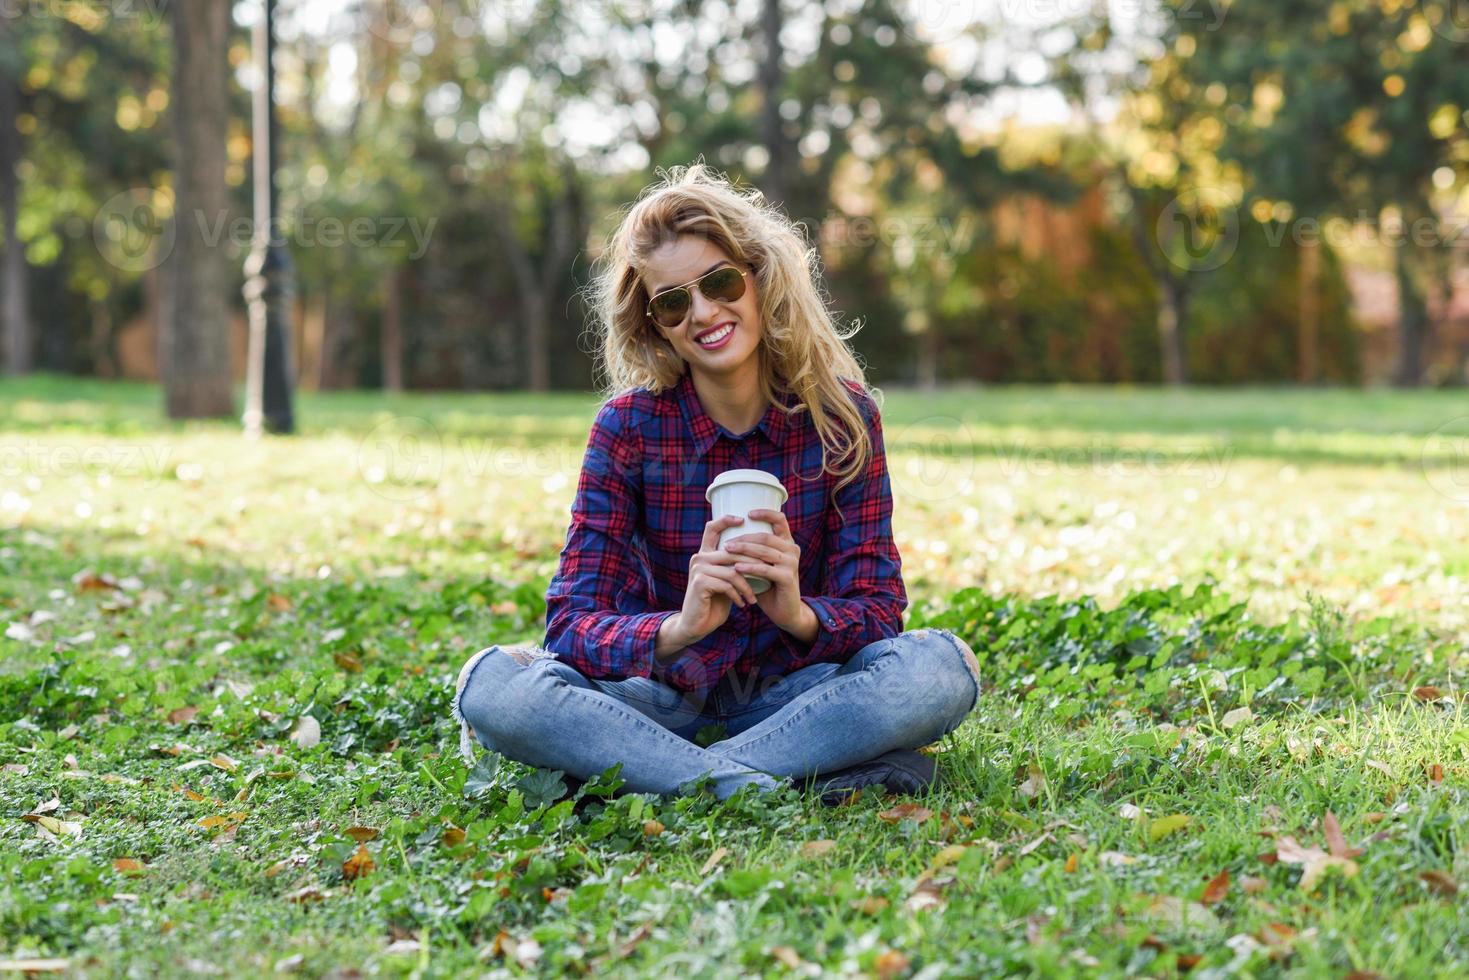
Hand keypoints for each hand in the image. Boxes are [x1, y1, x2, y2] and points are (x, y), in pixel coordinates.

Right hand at [670, 514, 759, 646]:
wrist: (697, 625)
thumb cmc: (715, 602)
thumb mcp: (726, 581)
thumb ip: (735, 566)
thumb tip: (759, 553)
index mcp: (705, 554)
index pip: (712, 528)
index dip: (726, 520)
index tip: (743, 518)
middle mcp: (699, 557)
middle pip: (732, 551)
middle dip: (753, 562)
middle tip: (768, 574)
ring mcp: (698, 569)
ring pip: (733, 570)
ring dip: (748, 586)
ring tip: (754, 598)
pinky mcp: (699, 583)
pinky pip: (727, 584)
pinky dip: (739, 595)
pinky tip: (743, 604)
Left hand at [725, 509, 803, 632]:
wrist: (785, 611)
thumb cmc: (769, 586)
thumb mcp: (762, 564)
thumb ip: (752, 551)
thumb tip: (728, 536)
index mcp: (787, 543)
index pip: (779, 520)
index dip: (765, 513)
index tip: (747, 513)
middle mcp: (792, 550)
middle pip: (765, 537)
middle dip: (744, 537)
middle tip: (726, 542)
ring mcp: (791, 563)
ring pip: (764, 551)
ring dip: (743, 550)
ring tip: (726, 551)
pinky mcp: (788, 578)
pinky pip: (765, 569)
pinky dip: (749, 567)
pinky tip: (736, 568)